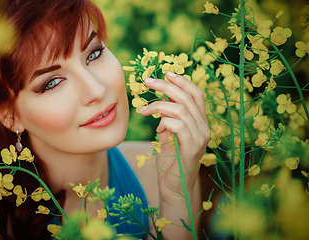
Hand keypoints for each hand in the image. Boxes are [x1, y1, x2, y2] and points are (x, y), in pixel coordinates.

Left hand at [139, 71, 209, 201]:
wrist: (173, 187)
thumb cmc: (170, 162)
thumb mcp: (168, 136)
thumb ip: (168, 121)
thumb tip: (160, 107)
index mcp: (200, 123)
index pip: (197, 94)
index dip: (182, 81)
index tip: (166, 73)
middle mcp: (204, 128)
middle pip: (188, 97)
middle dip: (166, 86)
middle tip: (147, 82)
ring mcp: (200, 138)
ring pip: (181, 109)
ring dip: (158, 105)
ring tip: (143, 110)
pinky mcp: (192, 148)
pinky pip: (178, 125)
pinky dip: (164, 121)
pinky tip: (157, 129)